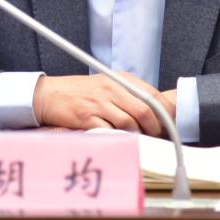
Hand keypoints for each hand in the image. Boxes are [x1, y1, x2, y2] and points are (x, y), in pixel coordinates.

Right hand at [33, 72, 173, 136]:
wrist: (51, 94)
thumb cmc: (82, 93)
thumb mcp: (109, 86)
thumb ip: (130, 95)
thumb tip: (156, 112)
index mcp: (121, 79)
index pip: (152, 94)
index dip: (165, 112)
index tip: (168, 123)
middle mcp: (112, 88)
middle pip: (144, 110)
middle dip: (154, 127)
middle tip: (154, 136)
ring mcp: (99, 103)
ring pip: (129, 123)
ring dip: (136, 135)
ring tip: (136, 139)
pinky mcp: (87, 118)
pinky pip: (110, 132)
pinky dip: (117, 139)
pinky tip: (118, 141)